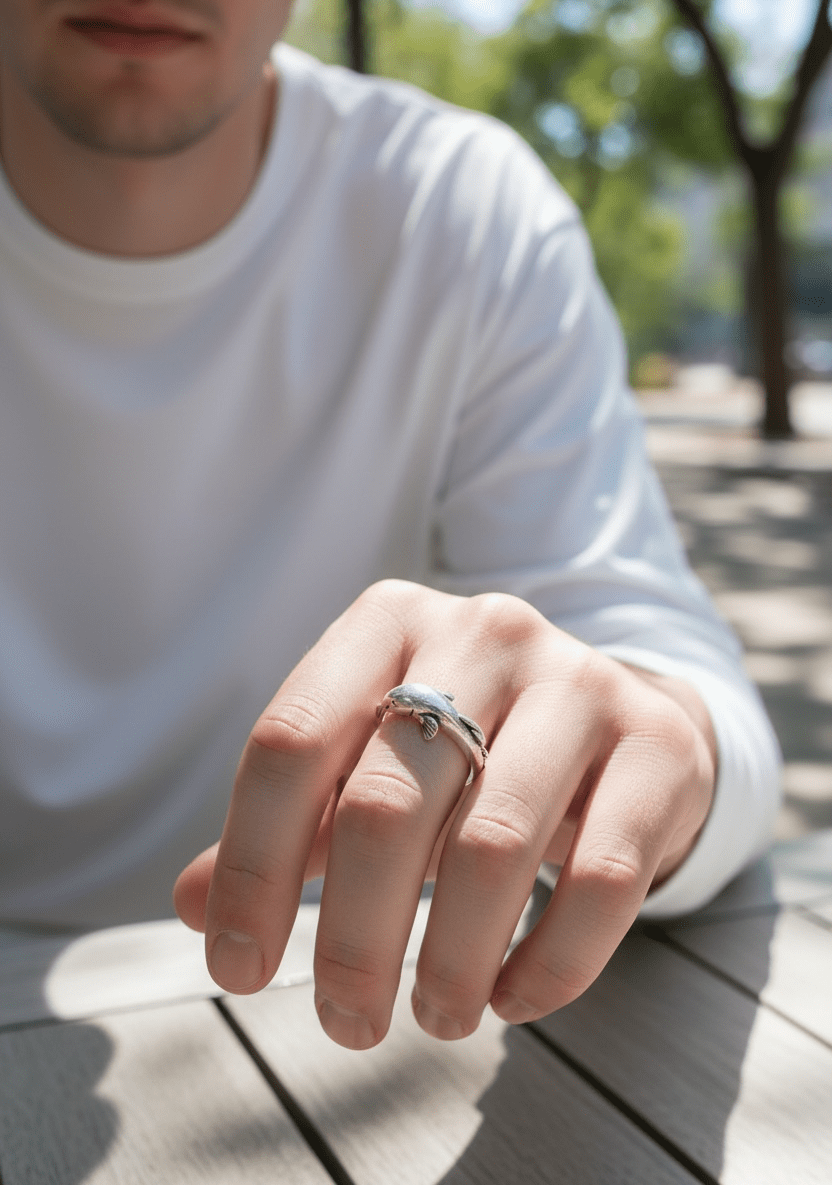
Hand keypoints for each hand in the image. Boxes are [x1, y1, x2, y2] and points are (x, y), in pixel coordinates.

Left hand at [174, 580, 716, 1047]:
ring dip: (450, 961)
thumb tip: (194, 905)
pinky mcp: (656, 746)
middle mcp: (482, 631)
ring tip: (434, 1018)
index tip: (239, 969)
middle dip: (352, 939)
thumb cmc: (474, 746)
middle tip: (346, 1022)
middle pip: (383, 805)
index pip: (289, 743)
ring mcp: (579, 681)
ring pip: (492, 846)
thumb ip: (292, 825)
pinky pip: (602, 880)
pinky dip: (550, 964)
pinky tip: (513, 998)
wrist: (622, 713)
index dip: (250, 868)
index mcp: (388, 622)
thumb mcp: (374, 758)